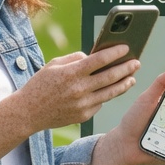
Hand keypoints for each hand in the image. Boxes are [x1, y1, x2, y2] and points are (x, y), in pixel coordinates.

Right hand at [0, 45, 139, 164]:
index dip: (115, 53)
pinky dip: (106, 95)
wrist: (28, 112)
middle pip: (110, 77)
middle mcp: (79, 89)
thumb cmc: (40, 84)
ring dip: (124, 84)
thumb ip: (75, 58)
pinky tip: (111, 89)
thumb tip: (94, 57)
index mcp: (71, 73)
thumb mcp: (54, 65)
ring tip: (132, 78)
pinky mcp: (83, 116)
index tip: (126, 48)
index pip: (99, 60)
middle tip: (136, 62)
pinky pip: (100, 103)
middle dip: (126, 68)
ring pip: (110, 93)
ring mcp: (82, 104)